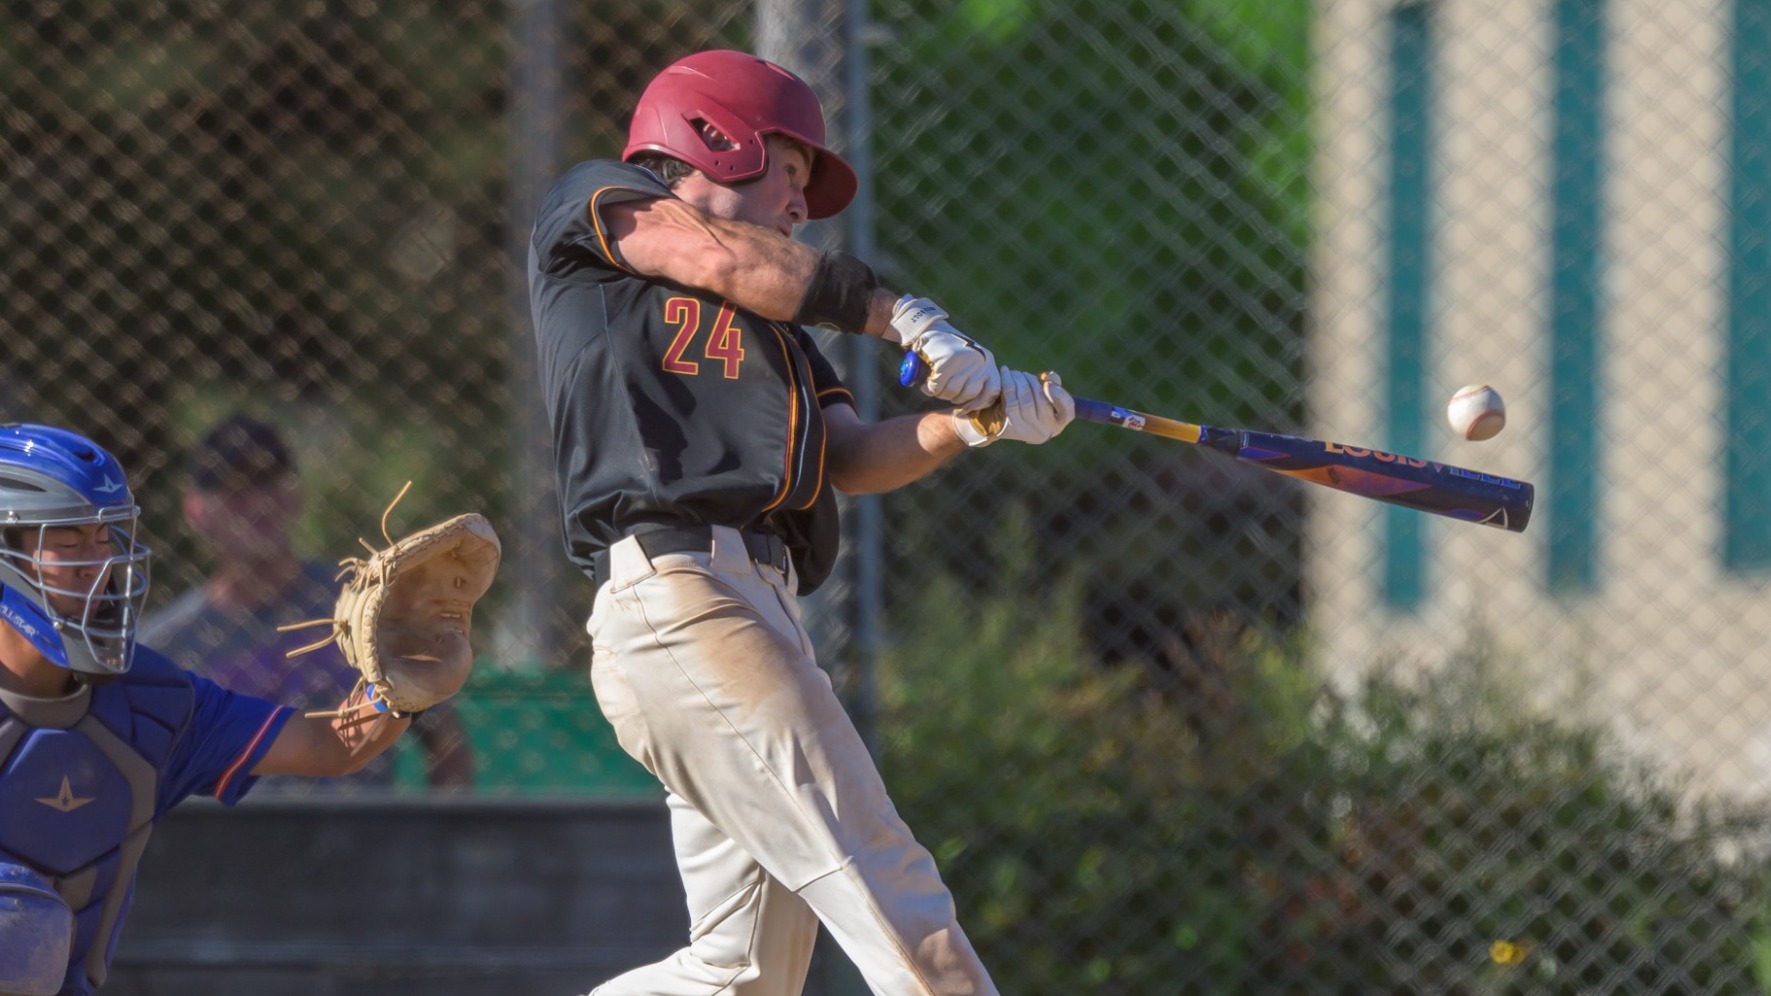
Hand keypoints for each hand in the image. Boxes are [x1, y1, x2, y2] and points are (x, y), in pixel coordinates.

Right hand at [890, 295, 998, 410]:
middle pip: (969, 394)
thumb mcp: (967, 363)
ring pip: (953, 392)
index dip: (978, 403)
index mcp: (988, 361)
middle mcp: (980, 360)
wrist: (929, 328)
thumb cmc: (947, 350)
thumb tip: (968, 410)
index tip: (965, 408)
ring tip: (934, 386)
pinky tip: (926, 384)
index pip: (992, 391)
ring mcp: (964, 360)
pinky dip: (930, 388)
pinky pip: (938, 386)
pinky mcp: (948, 360)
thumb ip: (972, 381)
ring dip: (941, 393)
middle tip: (944, 390)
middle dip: (954, 397)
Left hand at [954, 368, 1074, 446]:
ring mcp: (1028, 431)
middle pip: (1042, 399)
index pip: (1067, 411)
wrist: (995, 423)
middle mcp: (1045, 430)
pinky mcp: (1011, 426)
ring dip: (1020, 380)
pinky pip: (1011, 400)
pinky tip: (1005, 373)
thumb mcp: (1040, 395)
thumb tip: (1051, 377)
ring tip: (1014, 373)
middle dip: (1032, 381)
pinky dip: (1008, 383)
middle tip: (1022, 373)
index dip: (1061, 396)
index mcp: (1057, 423)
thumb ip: (1051, 384)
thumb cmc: (1024, 405)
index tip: (1049, 384)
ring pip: (1026, 399)